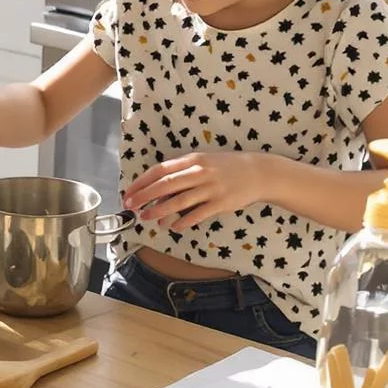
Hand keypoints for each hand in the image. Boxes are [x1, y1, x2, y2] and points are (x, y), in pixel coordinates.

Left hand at [123, 149, 268, 228]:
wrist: (258, 172)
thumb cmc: (226, 167)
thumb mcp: (203, 161)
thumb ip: (183, 170)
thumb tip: (158, 185)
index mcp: (192, 159)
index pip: (160, 170)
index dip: (142, 181)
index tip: (129, 191)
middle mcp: (199, 172)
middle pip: (166, 184)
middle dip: (145, 196)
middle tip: (130, 206)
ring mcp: (211, 187)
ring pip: (179, 200)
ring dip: (160, 210)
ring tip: (146, 218)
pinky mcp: (221, 202)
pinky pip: (198, 214)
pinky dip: (184, 221)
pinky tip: (173, 227)